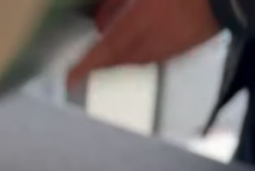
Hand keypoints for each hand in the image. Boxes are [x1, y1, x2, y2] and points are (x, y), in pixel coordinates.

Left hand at [67, 0, 221, 87]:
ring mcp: (170, 48)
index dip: (86, 65)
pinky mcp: (184, 48)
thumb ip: (116, 3)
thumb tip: (102, 18)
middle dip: (100, 64)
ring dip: (118, 60)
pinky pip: (153, 57)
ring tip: (108, 56)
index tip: (69, 79)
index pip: (106, 49)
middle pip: (119, 60)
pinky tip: (138, 49)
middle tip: (85, 67)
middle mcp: (153, 42)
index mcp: (141, 23)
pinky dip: (138, 56)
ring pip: (136, 60)